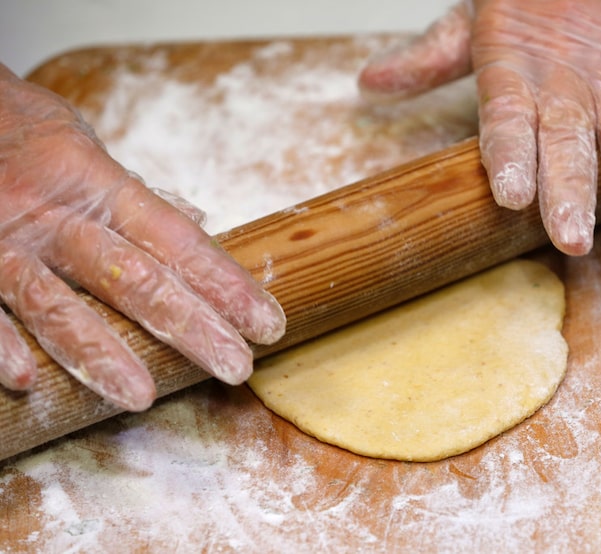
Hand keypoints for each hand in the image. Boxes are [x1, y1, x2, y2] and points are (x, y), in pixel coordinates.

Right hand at [0, 65, 284, 409]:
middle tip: (236, 366)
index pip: (178, 242)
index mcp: (102, 188)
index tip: (267, 323)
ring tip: (140, 395)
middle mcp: (57, 217)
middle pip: (133, 276)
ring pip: (54, 302)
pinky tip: (27, 380)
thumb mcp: (86, 156)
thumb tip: (197, 221)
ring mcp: (3, 242)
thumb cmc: (23, 134)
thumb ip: (136, 199)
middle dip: (189, 324)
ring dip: (99, 351)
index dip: (226, 284)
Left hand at [359, 0, 600, 254]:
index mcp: (513, 65)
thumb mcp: (475, 16)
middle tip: (572, 239)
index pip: (508, 116)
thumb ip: (429, 59)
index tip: (513, 196)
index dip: (512, 155)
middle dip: (571, 190)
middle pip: (568, 136)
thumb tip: (371, 83)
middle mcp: (568, 75)